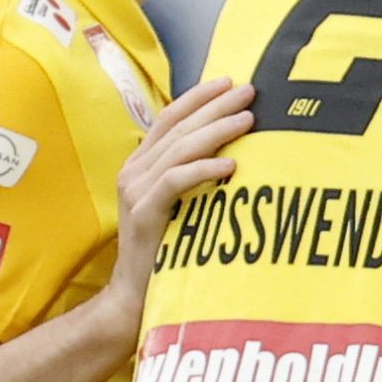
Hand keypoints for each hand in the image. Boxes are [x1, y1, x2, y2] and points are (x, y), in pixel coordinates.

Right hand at [110, 78, 257, 289]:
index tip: (230, 82)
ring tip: (249, 120)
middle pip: (178, 127)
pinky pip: (175, 181)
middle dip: (215, 106)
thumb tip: (230, 154)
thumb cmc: (163, 257)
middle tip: (249, 92)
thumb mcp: (179, 210)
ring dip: (217, 131)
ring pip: (179, 149)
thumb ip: (190, 181)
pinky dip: (204, 169)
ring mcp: (134, 191)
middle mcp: (133, 172)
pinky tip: (232, 164)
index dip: (198, 98)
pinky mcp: (142, 214)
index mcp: (140, 166)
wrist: (132, 299)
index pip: (169, 119)